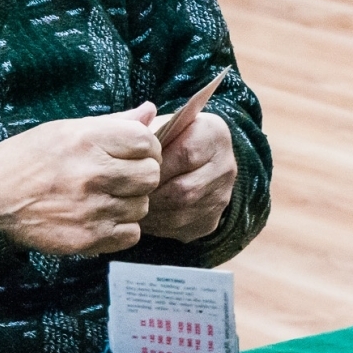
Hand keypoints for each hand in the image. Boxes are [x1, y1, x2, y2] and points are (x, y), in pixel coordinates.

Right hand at [0, 103, 161, 255]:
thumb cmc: (27, 159)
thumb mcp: (65, 130)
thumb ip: (113, 122)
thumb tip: (149, 111)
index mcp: (88, 139)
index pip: (146, 141)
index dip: (145, 146)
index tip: (133, 153)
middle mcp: (93, 172)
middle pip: (151, 175)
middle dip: (141, 175)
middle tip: (122, 176)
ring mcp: (92, 208)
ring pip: (143, 206)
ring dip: (130, 202)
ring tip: (106, 197)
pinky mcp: (88, 238)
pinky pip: (131, 234)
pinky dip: (122, 228)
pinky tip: (102, 217)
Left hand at [140, 111, 236, 242]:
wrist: (192, 159)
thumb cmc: (167, 139)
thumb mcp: (159, 124)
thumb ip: (145, 127)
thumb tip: (132, 135)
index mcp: (213, 133)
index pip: (186, 154)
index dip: (156, 166)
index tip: (134, 169)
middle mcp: (225, 165)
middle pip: (185, 189)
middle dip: (152, 193)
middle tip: (127, 194)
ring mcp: (222, 196)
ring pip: (183, 212)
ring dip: (153, 213)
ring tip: (131, 206)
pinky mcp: (213, 220)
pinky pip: (183, 228)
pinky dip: (159, 225)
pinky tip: (144, 217)